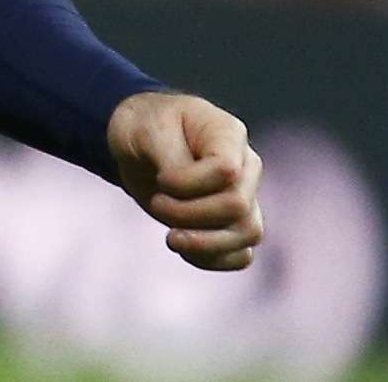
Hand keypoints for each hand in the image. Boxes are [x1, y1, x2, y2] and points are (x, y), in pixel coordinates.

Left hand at [107, 91, 262, 271]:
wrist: (140, 143)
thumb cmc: (146, 127)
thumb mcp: (148, 132)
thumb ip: (173, 162)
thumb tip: (189, 195)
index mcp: (228, 134)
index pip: (227, 171)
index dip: (189, 184)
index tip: (161, 179)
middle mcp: (246, 166)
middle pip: (238, 206)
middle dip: (189, 214)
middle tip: (157, 203)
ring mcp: (244, 196)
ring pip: (247, 234)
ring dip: (204, 244)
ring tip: (171, 238)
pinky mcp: (234, 224)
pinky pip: (241, 255)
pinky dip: (213, 259)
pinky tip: (184, 248)